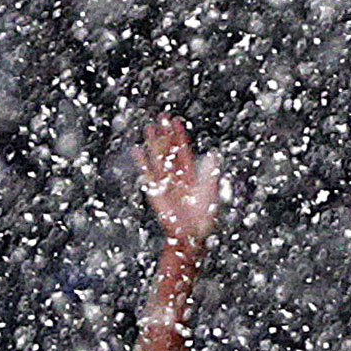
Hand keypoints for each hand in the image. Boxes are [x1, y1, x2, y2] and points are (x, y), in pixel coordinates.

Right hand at [139, 114, 226, 247]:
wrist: (192, 233)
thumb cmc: (204, 215)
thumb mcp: (210, 191)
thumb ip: (210, 172)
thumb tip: (213, 154)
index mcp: (191, 173)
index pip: (183, 149)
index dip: (179, 135)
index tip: (176, 121)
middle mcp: (177, 175)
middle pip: (169, 150)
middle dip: (165, 134)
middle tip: (161, 118)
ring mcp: (165, 181)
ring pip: (158, 157)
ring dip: (153, 143)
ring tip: (148, 128)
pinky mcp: (156, 190)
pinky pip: (147, 173)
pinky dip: (142, 162)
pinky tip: (137, 150)